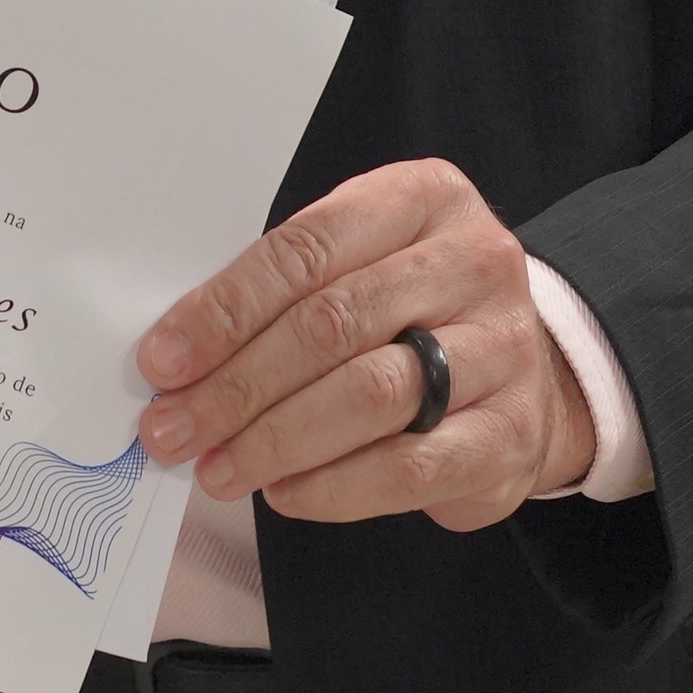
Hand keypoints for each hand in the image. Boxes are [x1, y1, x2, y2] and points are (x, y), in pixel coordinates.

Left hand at [136, 158, 593, 532]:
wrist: (529, 368)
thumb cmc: (413, 307)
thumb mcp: (363, 262)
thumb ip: (286, 292)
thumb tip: (179, 357)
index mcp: (423, 199)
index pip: (307, 249)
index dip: (226, 308)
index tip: (162, 359)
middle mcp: (474, 264)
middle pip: (332, 324)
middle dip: (238, 385)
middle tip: (172, 428)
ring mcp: (504, 349)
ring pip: (371, 394)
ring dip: (276, 440)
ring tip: (216, 467)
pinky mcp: (513, 434)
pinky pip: (411, 466)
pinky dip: (335, 486)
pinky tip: (284, 492)